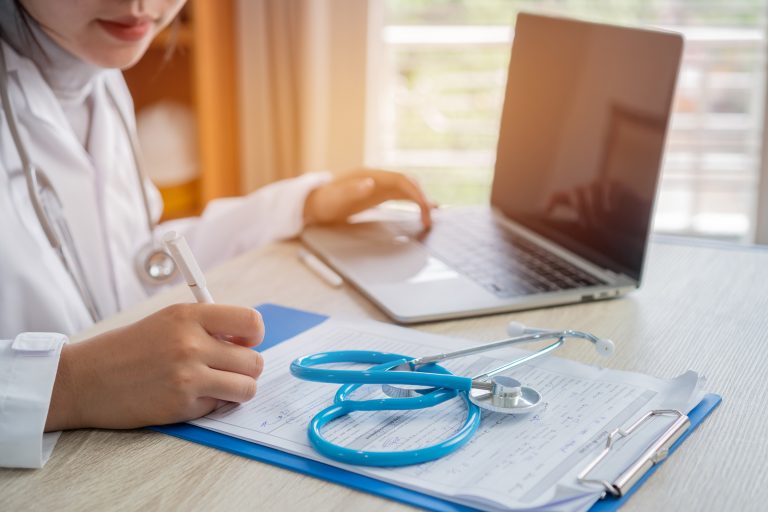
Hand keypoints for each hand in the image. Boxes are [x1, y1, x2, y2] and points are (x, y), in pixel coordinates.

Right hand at [45, 303, 264, 430]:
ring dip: (237, 389)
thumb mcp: (168, 321)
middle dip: (246, 368)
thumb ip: (207, 326)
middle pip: (254, 361)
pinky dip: (212, 404)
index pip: (251, 321)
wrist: (85, 379)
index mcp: (190, 316)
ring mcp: (188, 377)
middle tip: (227, 368)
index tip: (243, 342)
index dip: (254, 335)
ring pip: (247, 388)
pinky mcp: (182, 406)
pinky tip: (189, 396)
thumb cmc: (129, 348)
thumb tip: (247, 341)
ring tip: (217, 385)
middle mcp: (192, 344)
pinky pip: (220, 406)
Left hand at [303, 169, 433, 228]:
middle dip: (421, 198)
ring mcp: (378, 187)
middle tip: (429, 219)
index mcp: (370, 176)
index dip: (415, 193)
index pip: (400, 180)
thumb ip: (352, 190)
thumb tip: (371, 183)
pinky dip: (413, 202)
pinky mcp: (377, 195)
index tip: (424, 208)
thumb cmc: (324, 201)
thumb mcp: (336, 198)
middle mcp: (377, 178)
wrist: (313, 203)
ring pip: (406, 189)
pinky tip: (422, 210)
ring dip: (420, 200)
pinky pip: (400, 196)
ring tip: (431, 215)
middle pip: (407, 183)